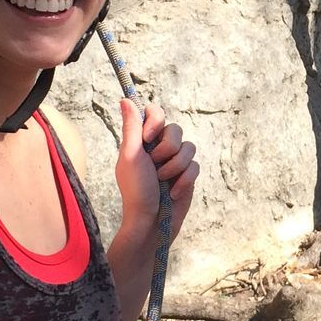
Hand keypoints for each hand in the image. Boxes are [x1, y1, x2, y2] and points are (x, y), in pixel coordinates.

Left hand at [114, 100, 198, 245]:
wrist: (151, 222)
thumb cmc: (135, 191)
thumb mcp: (131, 156)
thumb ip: (132, 127)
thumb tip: (125, 98)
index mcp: (143, 141)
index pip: (155, 113)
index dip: (156, 122)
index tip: (148, 138)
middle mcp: (160, 148)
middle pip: (176, 129)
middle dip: (167, 149)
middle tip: (154, 165)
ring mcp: (175, 162)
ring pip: (189, 147)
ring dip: (175, 167)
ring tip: (162, 182)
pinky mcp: (188, 176)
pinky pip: (196, 166)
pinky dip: (184, 180)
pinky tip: (173, 193)